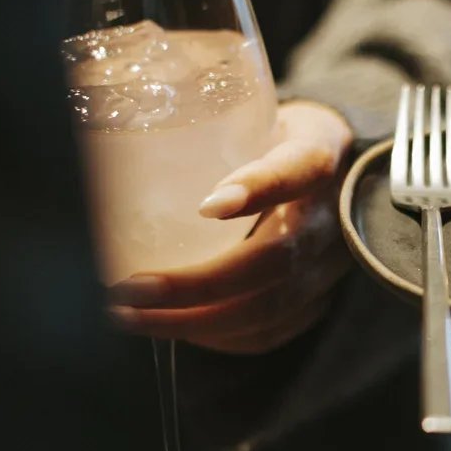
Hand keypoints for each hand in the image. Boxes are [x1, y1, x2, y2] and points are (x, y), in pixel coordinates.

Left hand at [110, 100, 353, 354]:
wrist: (339, 166)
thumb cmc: (273, 134)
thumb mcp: (253, 111)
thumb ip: (204, 120)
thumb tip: (112, 131)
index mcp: (320, 152)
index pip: (300, 168)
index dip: (259, 188)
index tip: (209, 207)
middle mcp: (331, 215)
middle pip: (274, 262)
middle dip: (196, 286)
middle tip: (129, 291)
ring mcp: (329, 264)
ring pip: (270, 307)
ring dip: (197, 322)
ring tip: (133, 317)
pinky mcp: (319, 298)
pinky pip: (271, 331)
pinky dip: (221, 339)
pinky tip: (177, 331)